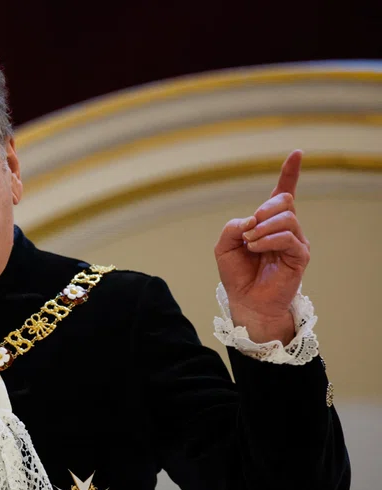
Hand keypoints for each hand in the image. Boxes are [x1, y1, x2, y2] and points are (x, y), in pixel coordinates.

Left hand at [215, 150, 309, 343]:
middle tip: (248, 230)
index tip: (297, 154)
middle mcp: (286, 228)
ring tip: (249, 242)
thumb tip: (252, 220)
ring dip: (262, 228)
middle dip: (263, 210)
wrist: (245, 300)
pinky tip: (255, 248)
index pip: (283, 192)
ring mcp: (295, 241)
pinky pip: (287, 237)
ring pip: (287, 218)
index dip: (290, 173)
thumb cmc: (236, 274)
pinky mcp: (300, 256)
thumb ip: (232, 228)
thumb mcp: (223, 247)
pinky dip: (267, 240)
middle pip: (284, 201)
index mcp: (268, 222)